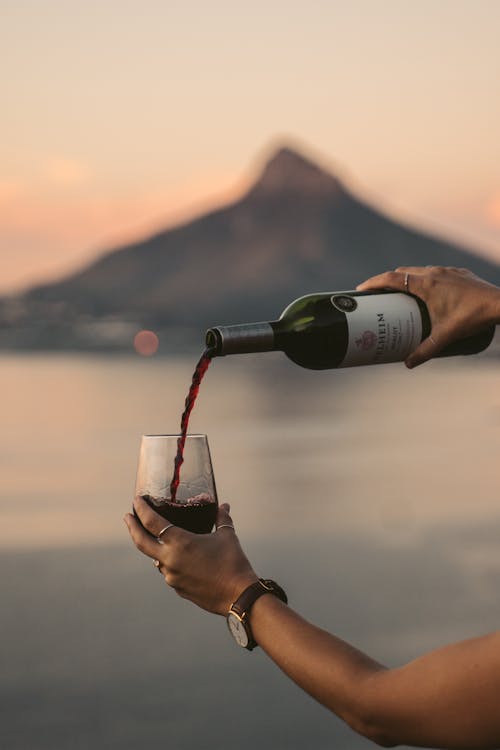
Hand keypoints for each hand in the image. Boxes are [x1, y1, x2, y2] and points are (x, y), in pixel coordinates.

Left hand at [124, 497, 257, 614]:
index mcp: (179, 543)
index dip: (141, 509)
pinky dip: (169, 562)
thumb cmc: (233, 562)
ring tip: (158, 538)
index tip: (136, 501)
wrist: (239, 596)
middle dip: (132, 527)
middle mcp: (170, 560)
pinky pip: (169, 572)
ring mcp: (171, 577)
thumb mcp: (227, 536)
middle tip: (127, 516)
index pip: (152, 522)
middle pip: (141, 542)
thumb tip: (224, 506)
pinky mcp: (178, 589)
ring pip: (156, 559)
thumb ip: (222, 518)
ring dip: (154, 548)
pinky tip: (179, 559)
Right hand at [357, 266, 499, 367]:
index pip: (391, 279)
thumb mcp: (446, 337)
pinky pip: (433, 273)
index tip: (361, 290)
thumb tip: (407, 364)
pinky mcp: (457, 273)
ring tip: (400, 296)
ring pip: (418, 271)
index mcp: (426, 284)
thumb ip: (425, 351)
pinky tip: (427, 294)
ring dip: (406, 280)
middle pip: (402, 273)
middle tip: (377, 296)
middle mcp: (434, 272)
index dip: (373, 283)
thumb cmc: (473, 317)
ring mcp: (446, 271)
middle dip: (386, 282)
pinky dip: (423, 280)